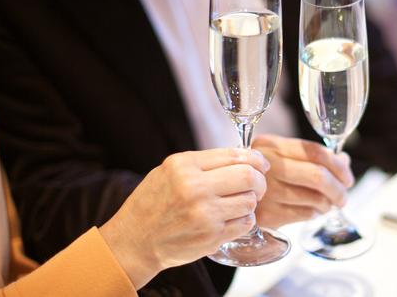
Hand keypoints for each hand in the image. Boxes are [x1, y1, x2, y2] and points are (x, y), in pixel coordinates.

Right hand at [99, 148, 268, 288]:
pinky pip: (245, 223)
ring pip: (250, 201)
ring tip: (239, 203)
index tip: (262, 164)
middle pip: (249, 177)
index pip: (235, 155)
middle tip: (258, 185)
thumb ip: (204, 163)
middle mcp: (195, 188)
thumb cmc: (153, 203)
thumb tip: (244, 157)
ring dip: (251, 201)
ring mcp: (205, 215)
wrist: (134, 241)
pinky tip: (232, 218)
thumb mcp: (170, 171)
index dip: (256, 159)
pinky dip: (245, 219)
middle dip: (260, 180)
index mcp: (184, 166)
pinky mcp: (212, 237)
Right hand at [252, 134, 353, 228]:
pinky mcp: (267, 214)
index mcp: (271, 145)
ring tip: (326, 204)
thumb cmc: (263, 177)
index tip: (347, 178)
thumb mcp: (282, 158)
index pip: (314, 151)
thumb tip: (344, 161)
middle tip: (343, 197)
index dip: (338, 166)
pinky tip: (311, 211)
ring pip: (315, 198)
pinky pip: (306, 213)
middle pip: (317, 175)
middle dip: (338, 189)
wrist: (231, 201)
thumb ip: (312, 157)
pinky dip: (315, 214)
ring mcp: (265, 191)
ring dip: (327, 204)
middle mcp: (266, 166)